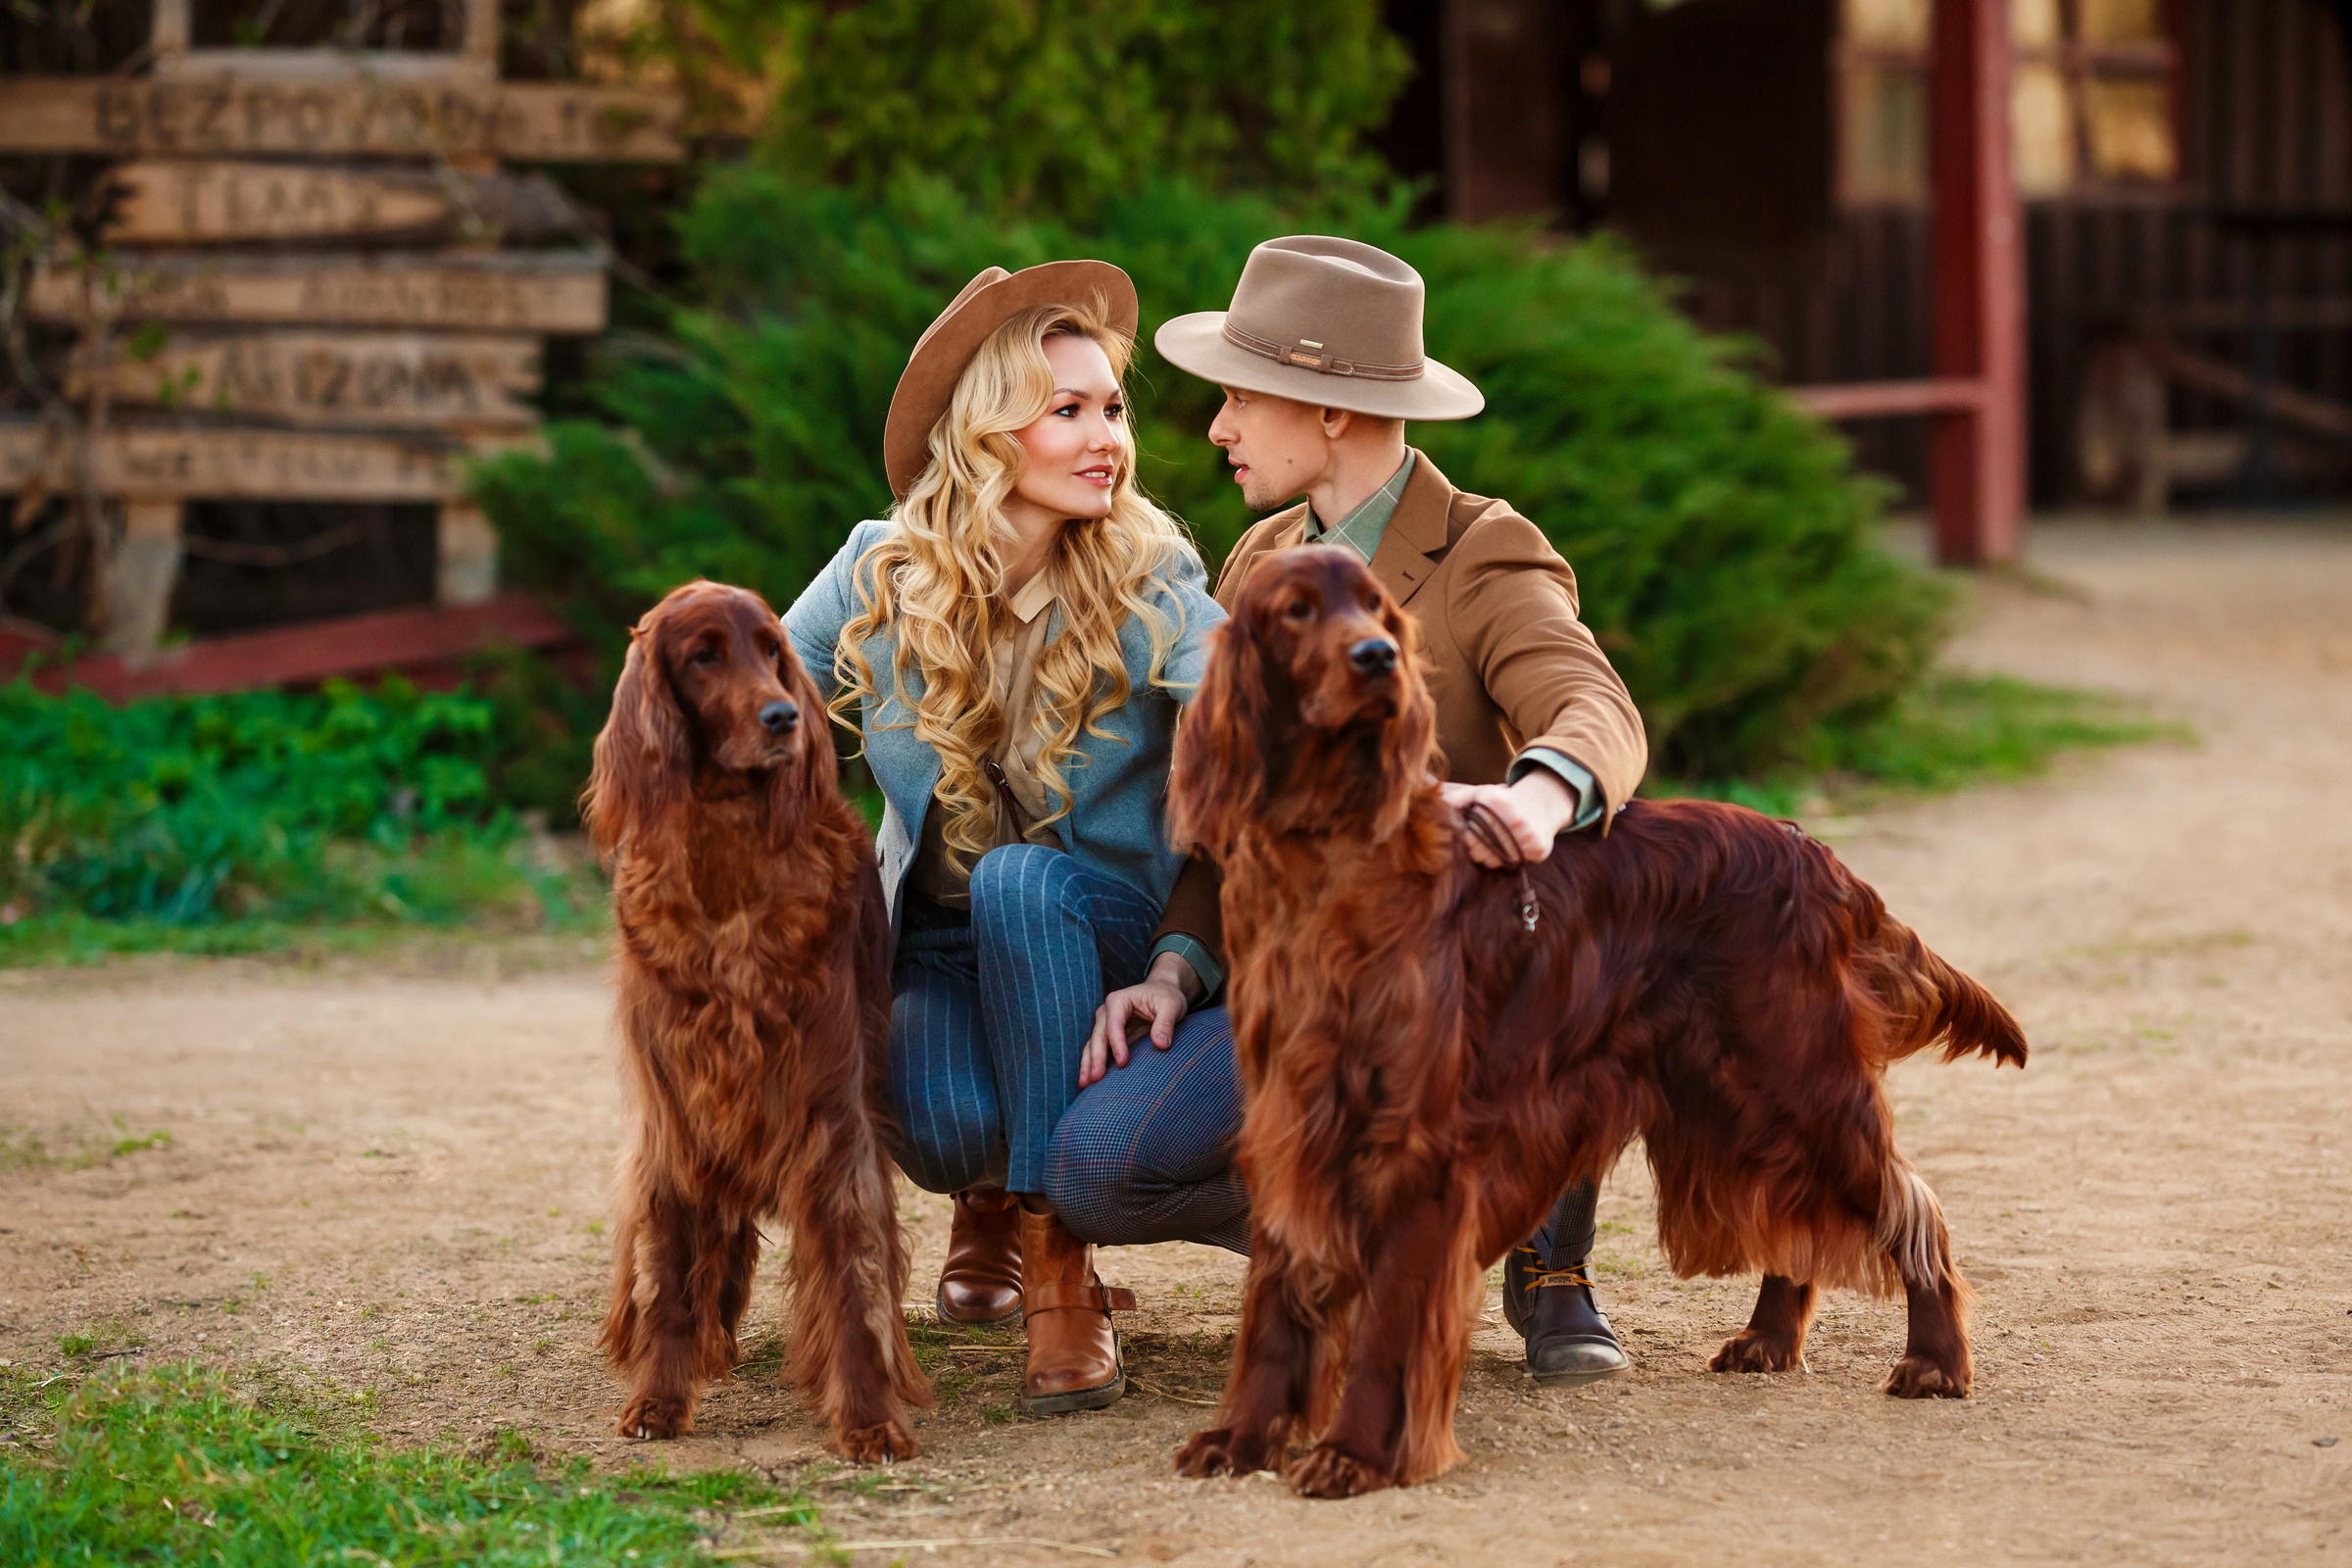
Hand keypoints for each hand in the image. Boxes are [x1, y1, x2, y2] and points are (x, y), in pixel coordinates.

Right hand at [1081, 952, 1201, 1087]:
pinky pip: (1096, 1052)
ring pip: (1092, 1045)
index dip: (1117, 1043)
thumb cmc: (1166, 997)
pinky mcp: (1107, 1037)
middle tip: (1096, 1078)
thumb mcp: (1172, 1005)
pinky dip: (1090, 1065)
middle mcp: (1106, 1012)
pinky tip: (1087, 1082)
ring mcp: (1104, 1025)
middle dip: (1096, 1057)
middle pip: (1098, 1036)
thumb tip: (1161, 1044)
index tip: (1122, 1062)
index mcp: (1119, 1000)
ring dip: (1088, 1064)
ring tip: (1085, 1083)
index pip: (1114, 1024)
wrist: (1161, 993)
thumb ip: (1166, 1023)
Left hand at [1440, 770, 1576, 867]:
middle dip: (1477, 848)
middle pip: (1478, 851)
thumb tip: (1438, 800)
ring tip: (1498, 842)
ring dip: (1491, 856)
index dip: (1466, 837)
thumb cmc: (1504, 800)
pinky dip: (1508, 860)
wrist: (1543, 802)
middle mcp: (1514, 818)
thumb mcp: (1482, 792)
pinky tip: (1512, 846)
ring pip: (1493, 861)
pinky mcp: (1538, 848)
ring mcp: (1527, 834)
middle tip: (1486, 839)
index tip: (1471, 832)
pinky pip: (1512, 865)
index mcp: (1496, 803)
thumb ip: (1459, 796)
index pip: (1468, 835)